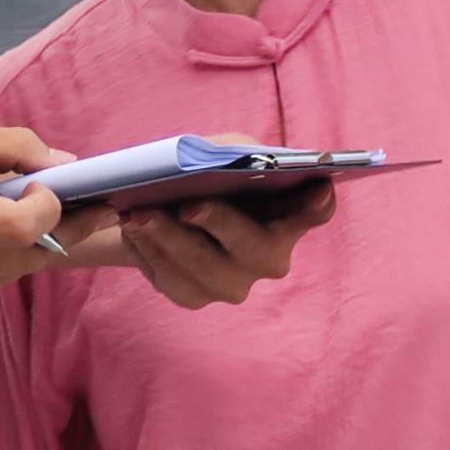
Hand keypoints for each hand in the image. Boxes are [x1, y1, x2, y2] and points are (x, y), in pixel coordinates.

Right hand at [0, 122, 70, 320]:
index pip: (18, 228)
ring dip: (26, 246)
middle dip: (55, 229)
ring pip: (11, 275)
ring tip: (24, 212)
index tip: (46, 185)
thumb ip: (8, 147)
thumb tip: (65, 165)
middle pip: (25, 257)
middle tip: (75, 201)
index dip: (48, 208)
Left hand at [64, 180, 335, 307]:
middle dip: (222, 225)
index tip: (317, 188)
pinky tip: (132, 229)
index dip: (317, 204)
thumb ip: (229, 154)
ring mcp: (234, 283)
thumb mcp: (219, 153)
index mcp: (286, 214)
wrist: (160, 204)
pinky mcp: (196, 296)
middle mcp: (269, 257)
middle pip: (257, 250)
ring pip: (207, 271)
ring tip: (138, 214)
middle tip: (189, 206)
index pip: (314, 212)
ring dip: (169, 239)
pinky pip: (173, 282)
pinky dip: (149, 252)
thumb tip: (218, 163)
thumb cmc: (201, 174)